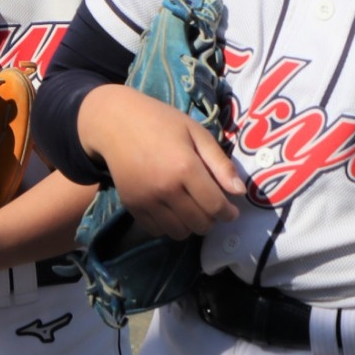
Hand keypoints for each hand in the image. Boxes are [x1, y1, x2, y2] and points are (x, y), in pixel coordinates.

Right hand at [80, 84, 242, 238]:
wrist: (115, 122)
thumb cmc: (160, 121)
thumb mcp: (196, 133)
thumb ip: (220, 163)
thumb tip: (240, 192)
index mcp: (185, 168)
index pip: (215, 206)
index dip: (228, 213)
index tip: (231, 210)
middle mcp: (166, 188)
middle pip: (199, 223)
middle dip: (211, 220)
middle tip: (210, 207)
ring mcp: (146, 199)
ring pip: (179, 232)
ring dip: (190, 225)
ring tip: (190, 210)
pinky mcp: (131, 205)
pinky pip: (156, 230)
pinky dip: (168, 226)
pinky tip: (171, 210)